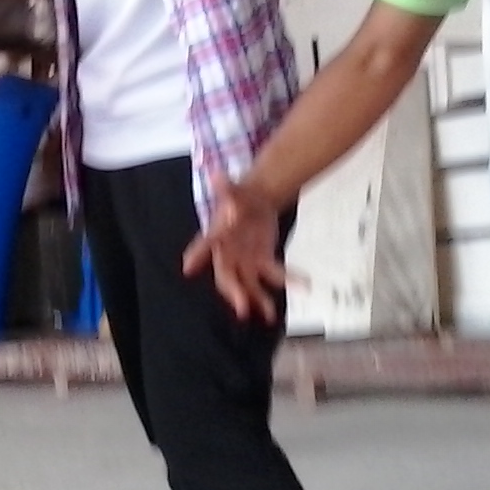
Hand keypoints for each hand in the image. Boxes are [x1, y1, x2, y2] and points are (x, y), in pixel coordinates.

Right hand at [181, 174, 288, 323]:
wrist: (256, 202)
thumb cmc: (239, 196)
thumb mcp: (234, 190)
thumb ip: (226, 187)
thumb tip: (216, 175)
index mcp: (215, 235)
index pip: (202, 245)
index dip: (195, 255)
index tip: (187, 267)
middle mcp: (226, 254)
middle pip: (227, 276)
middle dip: (234, 292)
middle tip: (242, 307)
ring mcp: (244, 262)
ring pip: (248, 285)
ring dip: (258, 299)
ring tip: (270, 313)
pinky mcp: (261, 263)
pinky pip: (273, 275)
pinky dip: (287, 282)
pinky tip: (302, 286)